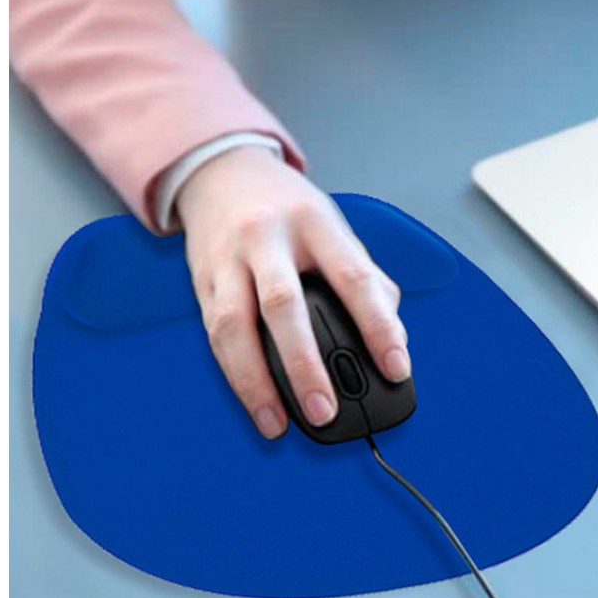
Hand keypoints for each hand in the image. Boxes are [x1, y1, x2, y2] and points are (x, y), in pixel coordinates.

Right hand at [176, 146, 408, 438]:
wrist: (224, 173)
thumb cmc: (290, 212)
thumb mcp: (336, 229)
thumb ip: (368, 281)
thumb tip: (394, 340)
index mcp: (316, 223)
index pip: (354, 278)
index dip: (379, 326)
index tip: (396, 368)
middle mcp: (267, 238)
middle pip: (284, 305)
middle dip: (305, 366)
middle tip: (325, 411)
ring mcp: (228, 259)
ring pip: (233, 326)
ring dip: (255, 383)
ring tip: (277, 424)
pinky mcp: (201, 281)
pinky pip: (214, 335)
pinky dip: (235, 375)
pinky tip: (255, 403)